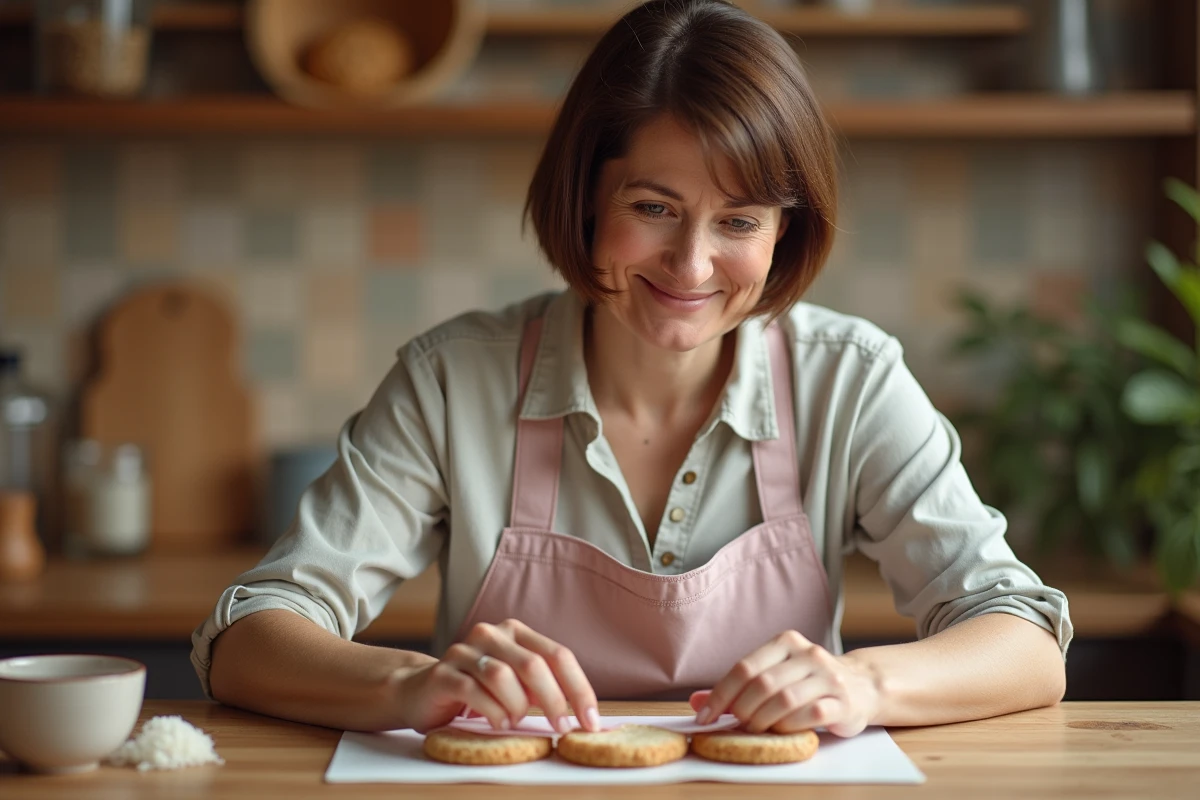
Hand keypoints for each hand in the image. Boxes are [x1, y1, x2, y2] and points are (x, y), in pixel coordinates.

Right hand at [392, 618, 600, 733]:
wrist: (420, 691)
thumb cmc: (478, 690)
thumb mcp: (516, 684)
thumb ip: (543, 686)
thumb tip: (583, 713)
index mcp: (515, 632)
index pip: (558, 654)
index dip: (579, 688)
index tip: (591, 720)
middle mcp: (491, 634)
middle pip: (533, 664)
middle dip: (554, 700)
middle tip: (561, 727)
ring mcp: (464, 651)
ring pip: (502, 675)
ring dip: (517, 706)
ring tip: (515, 721)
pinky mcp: (443, 673)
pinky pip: (474, 690)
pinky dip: (492, 711)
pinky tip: (498, 722)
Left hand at [690, 630, 880, 736]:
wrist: (862, 686)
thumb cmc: (808, 682)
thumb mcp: (774, 675)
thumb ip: (737, 687)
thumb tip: (696, 702)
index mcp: (785, 642)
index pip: (745, 667)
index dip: (721, 694)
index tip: (706, 716)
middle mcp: (808, 654)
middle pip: (763, 684)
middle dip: (742, 710)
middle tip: (736, 725)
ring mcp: (828, 676)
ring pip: (785, 699)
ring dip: (764, 720)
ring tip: (756, 730)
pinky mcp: (843, 700)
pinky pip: (811, 714)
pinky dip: (790, 726)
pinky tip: (783, 731)